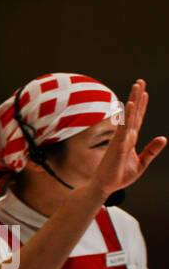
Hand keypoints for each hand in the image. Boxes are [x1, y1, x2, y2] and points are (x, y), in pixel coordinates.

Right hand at [89, 79, 166, 196]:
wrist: (105, 187)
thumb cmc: (119, 176)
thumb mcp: (141, 164)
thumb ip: (152, 151)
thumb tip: (163, 138)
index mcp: (131, 140)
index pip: (138, 119)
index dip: (142, 106)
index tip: (145, 93)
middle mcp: (125, 136)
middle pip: (134, 112)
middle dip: (137, 96)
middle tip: (140, 81)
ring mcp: (121, 139)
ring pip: (129, 116)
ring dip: (134, 100)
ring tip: (137, 86)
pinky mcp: (118, 145)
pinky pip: (123, 128)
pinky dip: (127, 116)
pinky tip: (130, 105)